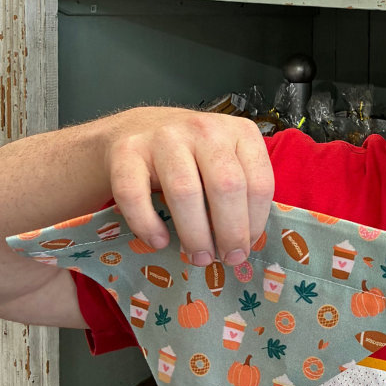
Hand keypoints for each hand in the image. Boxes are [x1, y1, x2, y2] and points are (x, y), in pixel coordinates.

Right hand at [101, 107, 274, 267]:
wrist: (136, 127)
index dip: (256, 222)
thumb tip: (246, 243)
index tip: (248, 246)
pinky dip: (148, 224)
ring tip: (198, 257)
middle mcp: (204, 129)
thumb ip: (241, 191)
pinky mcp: (126, 151)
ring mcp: (163, 137)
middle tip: (227, 259)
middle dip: (230, 232)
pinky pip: (136, 195)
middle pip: (226, 187)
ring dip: (194, 234)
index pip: (259, 183)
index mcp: (239, 132)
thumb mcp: (226, 160)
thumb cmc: (192, 155)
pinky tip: (159, 241)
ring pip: (185, 192)